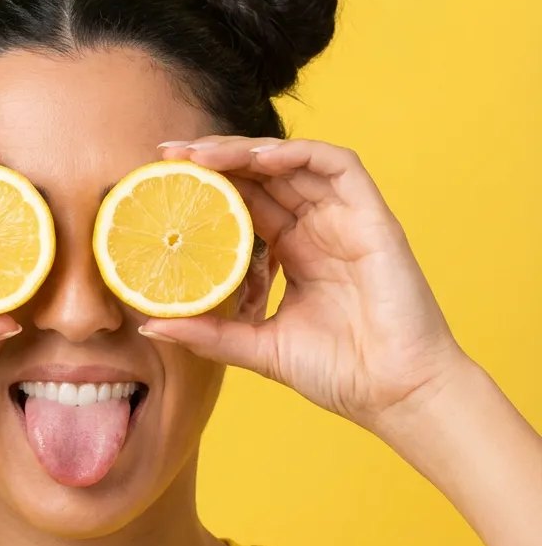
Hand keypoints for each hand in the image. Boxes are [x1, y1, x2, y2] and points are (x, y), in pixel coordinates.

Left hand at [143, 136, 463, 432]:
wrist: (393, 394)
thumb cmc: (338, 373)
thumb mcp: (257, 348)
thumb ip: (209, 333)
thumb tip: (150, 324)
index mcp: (294, 253)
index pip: (245, 204)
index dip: (207, 186)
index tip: (160, 181)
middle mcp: (317, 230)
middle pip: (263, 176)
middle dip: (216, 159)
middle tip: (167, 154)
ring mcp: (345, 221)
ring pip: (293, 163)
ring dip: (246, 151)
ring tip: (200, 153)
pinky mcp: (373, 219)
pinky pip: (338, 167)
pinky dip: (298, 154)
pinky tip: (258, 157)